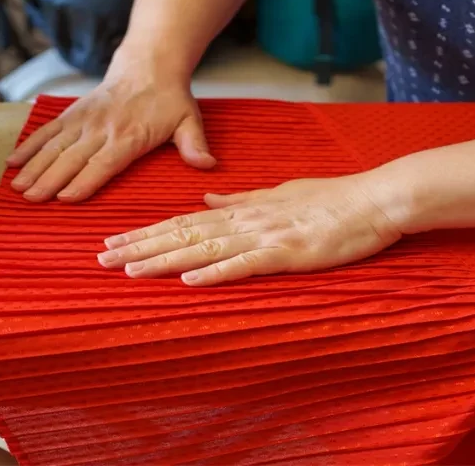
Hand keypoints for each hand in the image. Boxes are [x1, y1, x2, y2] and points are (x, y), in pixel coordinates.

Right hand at [6, 58, 214, 202]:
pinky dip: (30, 145)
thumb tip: (208, 164)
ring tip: (17, 187)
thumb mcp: (188, 119)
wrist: (149, 63)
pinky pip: (48, 130)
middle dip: (50, 179)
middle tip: (31, 199)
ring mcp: (84, 119)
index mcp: (129, 135)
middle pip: (72, 157)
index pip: (104, 162)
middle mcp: (102, 128)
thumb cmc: (170, 99)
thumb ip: (194, 144)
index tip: (66, 198)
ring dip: (34, 166)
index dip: (85, 180)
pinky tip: (13, 161)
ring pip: (55, 145)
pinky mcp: (73, 113)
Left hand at [97, 175, 404, 285]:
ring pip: (204, 248)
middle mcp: (245, 221)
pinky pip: (246, 265)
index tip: (113, 243)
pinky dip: (216, 272)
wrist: (375, 200)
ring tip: (128, 271)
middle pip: (182, 235)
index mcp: (242, 209)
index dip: (145, 234)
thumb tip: (206, 200)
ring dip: (164, 260)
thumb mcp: (278, 194)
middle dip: (139, 248)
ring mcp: (265, 237)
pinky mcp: (288, 254)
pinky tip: (188, 281)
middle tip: (100, 260)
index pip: (183, 222)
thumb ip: (240, 200)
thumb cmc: (332, 200)